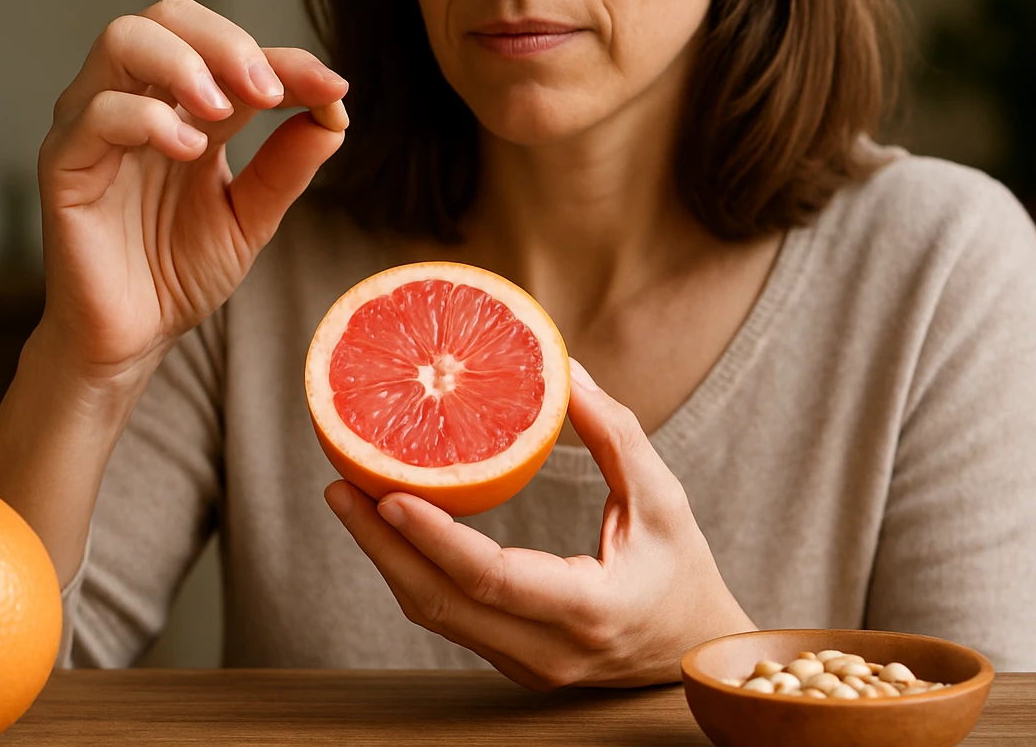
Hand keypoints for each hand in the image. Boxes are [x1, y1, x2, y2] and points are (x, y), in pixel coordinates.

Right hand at [37, 0, 348, 391]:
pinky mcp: (63, 163)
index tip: (332, 87)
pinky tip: (188, 151)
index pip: (230, 53)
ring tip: (225, 110)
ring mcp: (94, 126)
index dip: (286, 61)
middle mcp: (137, 102)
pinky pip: (95, 113)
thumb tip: (336, 109)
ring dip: (185, 62)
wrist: (132, 339)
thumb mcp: (252, 216)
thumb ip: (288, 164)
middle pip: (168, 16)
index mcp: (184, 108)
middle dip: (228, 42)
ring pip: (122, 40)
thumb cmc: (179, 274)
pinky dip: (147, 118)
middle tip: (270, 89)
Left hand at [324, 358, 755, 688]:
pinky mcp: (509, 659)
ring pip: (435, 616)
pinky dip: (412, 571)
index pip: (493, 579)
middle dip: (381, 546)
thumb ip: (614, 435)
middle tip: (340, 486)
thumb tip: (563, 370)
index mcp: (588, 610)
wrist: (696, 653)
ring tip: (349, 499)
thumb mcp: (663, 499)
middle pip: (440, 604)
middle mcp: (546, 650)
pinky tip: (388, 528)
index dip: (435, 538)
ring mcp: (523, 664)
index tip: (388, 493)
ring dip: (386, 559)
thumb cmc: (682, 572)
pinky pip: (448, 617)